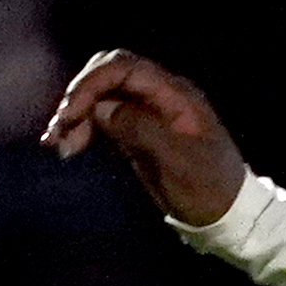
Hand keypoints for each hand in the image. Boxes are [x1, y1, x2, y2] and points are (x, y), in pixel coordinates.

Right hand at [40, 47, 249, 226]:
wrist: (228, 217)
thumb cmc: (209, 190)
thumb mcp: (178, 162)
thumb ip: (141, 129)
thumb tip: (102, 108)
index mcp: (175, 95)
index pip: (125, 68)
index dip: (92, 83)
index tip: (70, 113)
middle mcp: (160, 97)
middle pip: (109, 75)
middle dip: (80, 96)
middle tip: (60, 128)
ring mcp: (148, 114)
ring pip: (102, 97)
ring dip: (77, 115)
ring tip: (57, 145)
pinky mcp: (137, 133)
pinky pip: (104, 119)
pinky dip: (84, 129)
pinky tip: (68, 147)